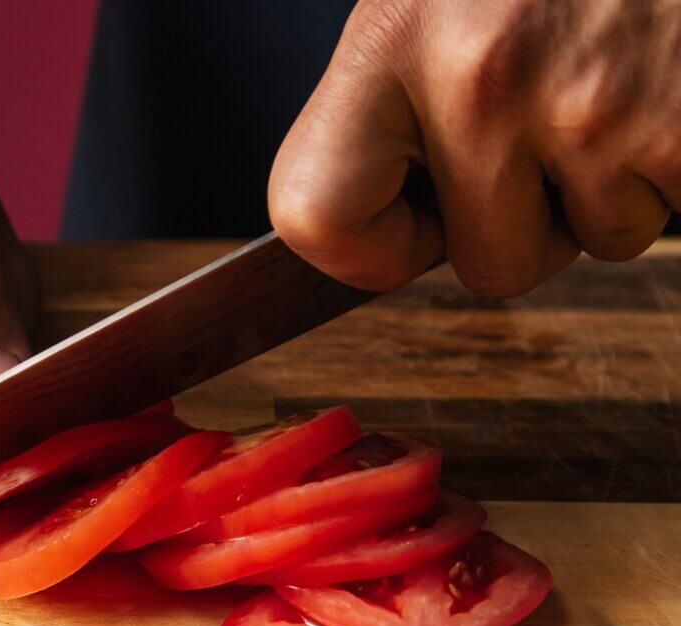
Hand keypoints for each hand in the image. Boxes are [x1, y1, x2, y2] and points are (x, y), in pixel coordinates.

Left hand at [270, 0, 678, 296]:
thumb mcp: (433, 1)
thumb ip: (391, 102)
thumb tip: (372, 225)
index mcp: (391, 36)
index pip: (314, 211)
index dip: (366, 246)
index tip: (411, 217)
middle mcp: (477, 74)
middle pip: (484, 266)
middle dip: (524, 223)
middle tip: (547, 128)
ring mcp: (587, 106)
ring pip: (588, 245)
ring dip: (604, 189)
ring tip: (612, 87)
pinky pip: (662, 219)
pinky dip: (666, 173)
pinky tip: (657, 94)